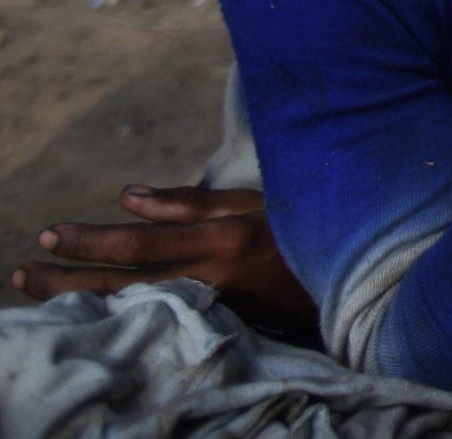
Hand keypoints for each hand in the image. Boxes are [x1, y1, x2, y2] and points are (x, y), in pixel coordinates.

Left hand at [12, 186, 312, 326]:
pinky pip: (153, 320)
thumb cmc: (300, 227)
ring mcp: (210, 308)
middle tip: (23, 275)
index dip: (88, 241)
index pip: (136, 244)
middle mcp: (208, 278)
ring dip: (81, 302)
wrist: (349, 277)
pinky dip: (116, 315)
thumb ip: (188, 203)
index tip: (49, 235)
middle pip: (121, 285)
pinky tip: (91, 313)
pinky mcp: (214, 325)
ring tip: (42, 295)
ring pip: (130, 309)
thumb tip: (126, 197)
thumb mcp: (250, 203)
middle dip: (66, 280)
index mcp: (218, 240)